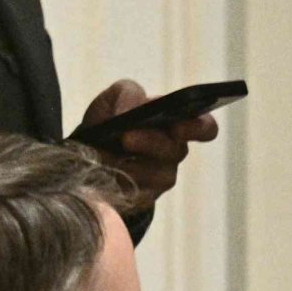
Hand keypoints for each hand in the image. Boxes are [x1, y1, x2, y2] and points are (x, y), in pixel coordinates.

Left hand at [80, 79, 219, 212]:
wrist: (86, 150)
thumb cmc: (111, 118)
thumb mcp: (115, 97)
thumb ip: (127, 94)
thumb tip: (130, 111)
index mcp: (177, 122)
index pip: (205, 127)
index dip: (199, 128)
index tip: (178, 127)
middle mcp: (174, 150)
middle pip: (177, 151)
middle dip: (151, 143)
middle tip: (127, 138)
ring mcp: (162, 175)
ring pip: (157, 173)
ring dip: (130, 163)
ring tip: (104, 155)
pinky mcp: (146, 196)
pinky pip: (139, 191)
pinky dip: (119, 178)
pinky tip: (105, 170)